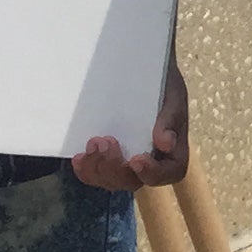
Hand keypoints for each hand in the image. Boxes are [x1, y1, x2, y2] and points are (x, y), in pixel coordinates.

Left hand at [71, 57, 189, 190]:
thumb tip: (166, 144)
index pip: (170, 173)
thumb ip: (170, 118)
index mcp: (172, 150)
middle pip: (133, 182)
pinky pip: (94, 174)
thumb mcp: (172, 93)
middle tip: (103, 141)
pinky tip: (78, 157)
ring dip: (97, 168)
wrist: (139, 68)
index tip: (136, 159)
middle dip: (114, 168)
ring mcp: (125, 162)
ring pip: (111, 181)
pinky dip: (85, 170)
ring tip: (92, 142)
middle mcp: (150, 162)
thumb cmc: (161, 81)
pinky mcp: (106, 158)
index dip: (152, 173)